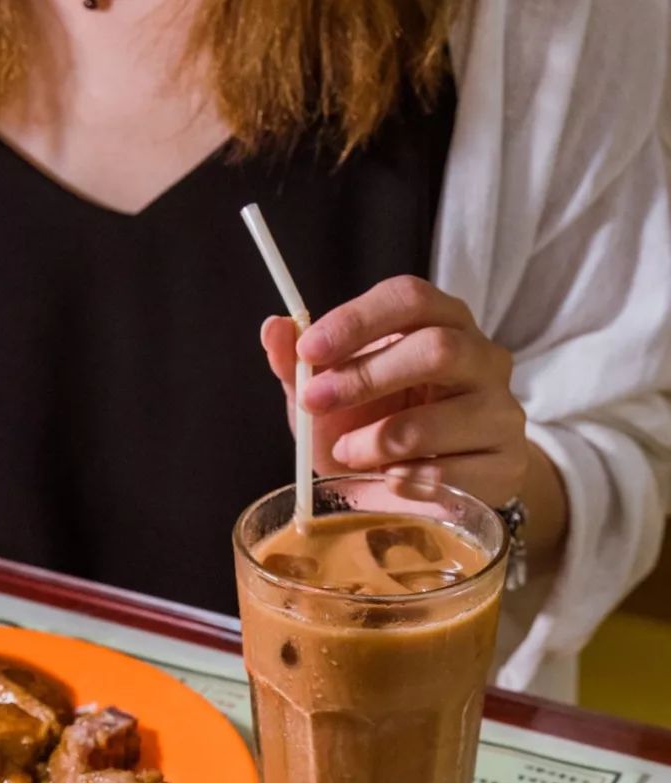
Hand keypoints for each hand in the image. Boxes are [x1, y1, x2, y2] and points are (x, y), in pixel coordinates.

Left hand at [261, 275, 527, 506]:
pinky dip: (410, 480)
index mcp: (440, 321)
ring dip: (382, 439)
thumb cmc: (376, 425)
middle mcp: (482, 356)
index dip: (357, 320)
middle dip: (366, 377)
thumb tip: (274, 328)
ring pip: (447, 415)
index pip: (409, 298)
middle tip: (318, 403)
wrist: (429, 484)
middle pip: (437, 348)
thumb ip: (299, 364)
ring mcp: (501, 409)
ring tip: (348, 454)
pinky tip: (388, 482)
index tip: (309, 351)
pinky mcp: (508, 462)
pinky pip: (458, 473)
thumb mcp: (330, 394)